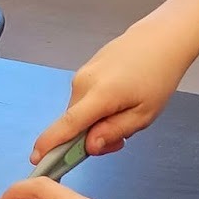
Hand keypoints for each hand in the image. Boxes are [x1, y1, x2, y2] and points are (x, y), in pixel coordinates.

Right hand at [31, 24, 193, 161]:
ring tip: (126, 112)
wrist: (161, 38)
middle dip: (91, 138)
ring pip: (80, 111)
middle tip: (122, 140)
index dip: (50, 143)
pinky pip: (84, 99)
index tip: (37, 159)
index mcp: (100, 94)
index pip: (68, 123)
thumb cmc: (158, 77)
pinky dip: (96, 108)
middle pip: (75, 123)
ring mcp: (82, 74)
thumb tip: (89, 147)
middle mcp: (83, 82)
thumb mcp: (145, 114)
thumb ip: (114, 131)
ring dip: (96, 122)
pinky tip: (120, 99)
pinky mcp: (85, 69)